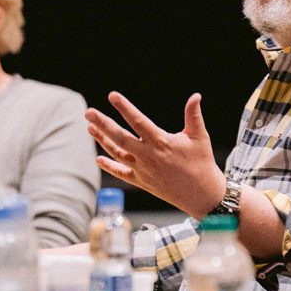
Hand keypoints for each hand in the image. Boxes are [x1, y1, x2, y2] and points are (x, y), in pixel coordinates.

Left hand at [85, 92, 225, 217]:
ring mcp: (143, 170)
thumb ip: (194, 115)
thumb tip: (196, 96)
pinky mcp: (142, 182)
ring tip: (90, 127)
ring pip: (117, 153)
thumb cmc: (202, 163)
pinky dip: (109, 166)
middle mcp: (148, 156)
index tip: (112, 96)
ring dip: (102, 140)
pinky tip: (99, 159)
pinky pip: (121, 173)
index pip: (138, 121)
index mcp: (161, 142)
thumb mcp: (200, 136)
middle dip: (102, 124)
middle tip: (88, 112)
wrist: (201, 195)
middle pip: (120, 137)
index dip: (125, 107)